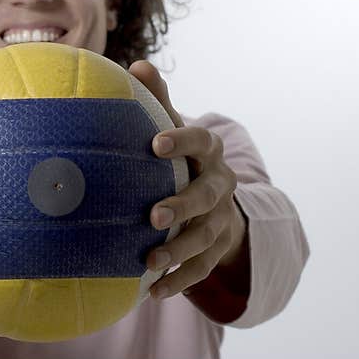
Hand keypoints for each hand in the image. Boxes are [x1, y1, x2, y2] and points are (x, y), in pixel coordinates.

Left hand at [128, 61, 246, 299]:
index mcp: (208, 151)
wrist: (218, 195)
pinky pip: (203, 267)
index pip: (200, 141)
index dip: (182, 141)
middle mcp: (221, 184)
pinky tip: (153, 292)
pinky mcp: (219, 247)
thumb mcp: (172, 128)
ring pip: (206, 235)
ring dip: (179, 250)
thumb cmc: (181, 156)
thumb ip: (157, 101)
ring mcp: (222, 218)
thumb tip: (136, 66)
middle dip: (183, 205)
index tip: (156, 144)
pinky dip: (181, 279)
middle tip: (154, 215)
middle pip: (207, 194)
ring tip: (149, 262)